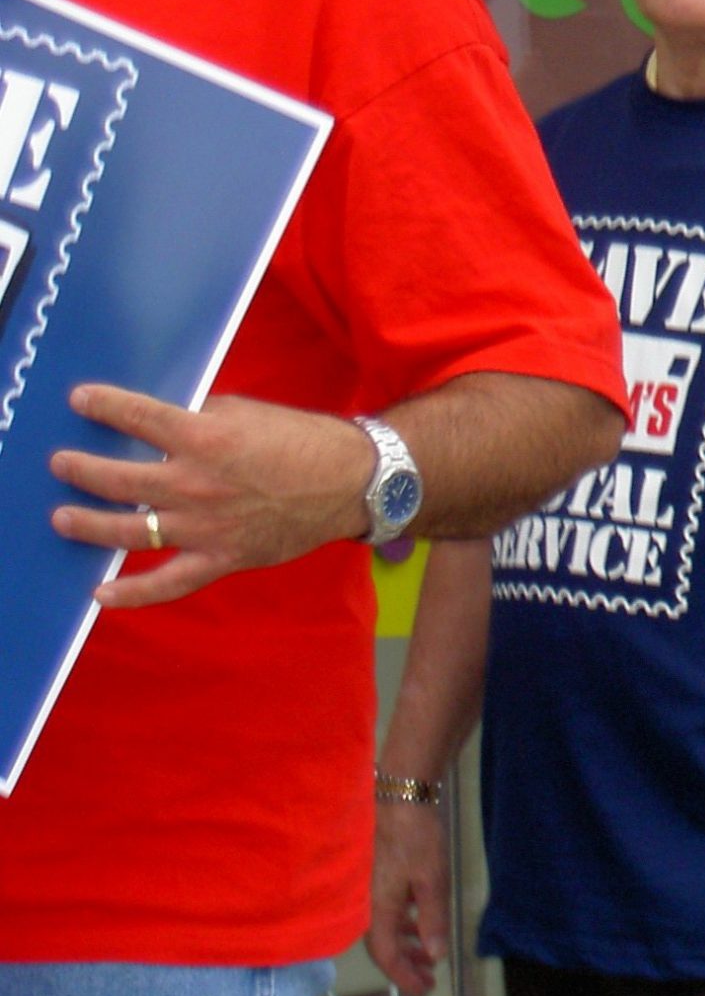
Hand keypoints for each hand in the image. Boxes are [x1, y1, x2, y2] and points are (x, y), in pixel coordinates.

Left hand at [49, 385, 373, 606]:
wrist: (353, 482)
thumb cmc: (303, 439)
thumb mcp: (245, 412)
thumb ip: (198, 419)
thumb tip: (160, 427)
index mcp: (203, 437)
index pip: (135, 417)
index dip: (101, 405)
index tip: (80, 400)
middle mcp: (195, 484)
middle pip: (117, 479)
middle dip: (80, 469)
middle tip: (61, 464)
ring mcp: (205, 527)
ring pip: (127, 532)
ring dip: (87, 524)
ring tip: (63, 517)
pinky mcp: (222, 558)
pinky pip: (168, 583)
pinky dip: (132, 594)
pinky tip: (100, 595)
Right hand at [366, 798, 451, 995]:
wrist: (398, 796)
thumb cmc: (416, 839)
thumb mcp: (433, 881)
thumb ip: (433, 919)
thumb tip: (435, 957)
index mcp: (376, 910)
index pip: (386, 957)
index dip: (405, 977)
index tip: (426, 989)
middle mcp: (365, 905)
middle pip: (383, 947)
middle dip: (407, 965)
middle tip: (430, 978)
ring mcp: (367, 891)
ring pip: (385, 929)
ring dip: (407, 944)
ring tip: (428, 953)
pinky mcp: (373, 877)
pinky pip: (385, 912)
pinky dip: (403, 923)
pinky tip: (419, 920)